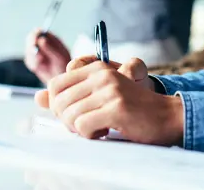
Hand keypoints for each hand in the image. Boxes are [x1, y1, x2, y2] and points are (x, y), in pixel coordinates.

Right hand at [24, 28, 71, 83]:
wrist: (62, 78)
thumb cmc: (64, 66)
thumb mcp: (60, 57)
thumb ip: (50, 48)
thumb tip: (41, 39)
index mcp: (50, 38)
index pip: (39, 32)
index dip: (35, 34)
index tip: (35, 40)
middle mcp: (41, 43)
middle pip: (30, 39)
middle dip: (31, 46)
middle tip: (36, 54)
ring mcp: (36, 51)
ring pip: (28, 51)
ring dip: (34, 58)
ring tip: (44, 64)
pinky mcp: (32, 61)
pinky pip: (29, 61)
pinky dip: (34, 65)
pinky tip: (41, 68)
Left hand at [35, 59, 183, 145]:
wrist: (166, 116)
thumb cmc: (131, 110)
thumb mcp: (99, 97)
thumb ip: (69, 96)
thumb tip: (37, 98)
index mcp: (95, 68)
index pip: (56, 84)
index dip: (59, 105)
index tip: (76, 114)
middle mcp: (101, 74)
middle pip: (59, 101)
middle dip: (67, 120)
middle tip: (86, 125)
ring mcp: (109, 89)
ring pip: (69, 115)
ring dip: (80, 130)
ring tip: (98, 128)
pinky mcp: (116, 107)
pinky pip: (83, 126)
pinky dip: (89, 135)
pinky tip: (105, 132)